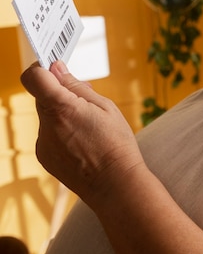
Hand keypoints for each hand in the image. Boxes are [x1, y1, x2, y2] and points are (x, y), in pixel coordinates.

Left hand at [20, 61, 142, 206]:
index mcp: (62, 108)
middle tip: (87, 99)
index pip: (34, 77)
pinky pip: (49, 135)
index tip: (55, 69)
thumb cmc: (116, 145)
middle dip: (61, 93)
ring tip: (90, 128)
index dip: (42, 68)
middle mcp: (46, 125)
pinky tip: (84, 144)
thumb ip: (76, 87)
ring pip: (48, 116)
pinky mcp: (45, 157)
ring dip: (63, 115)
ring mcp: (43, 143)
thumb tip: (56, 69)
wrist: (115, 185)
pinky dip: (63, 133)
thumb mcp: (105, 107)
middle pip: (43, 96)